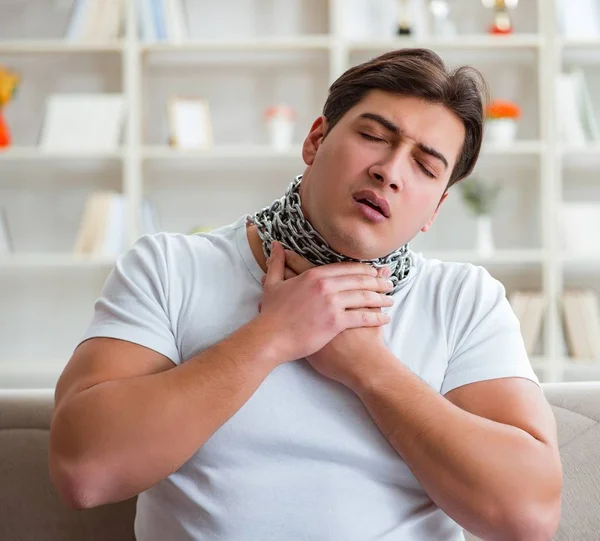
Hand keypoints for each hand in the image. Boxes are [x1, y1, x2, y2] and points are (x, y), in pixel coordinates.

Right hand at [256, 241, 393, 364]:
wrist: (270, 337)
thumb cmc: (271, 313)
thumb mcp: (273, 283)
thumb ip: (277, 263)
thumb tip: (275, 245)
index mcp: (314, 275)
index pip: (346, 269)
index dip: (363, 270)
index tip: (374, 272)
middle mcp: (326, 286)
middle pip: (359, 281)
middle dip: (377, 282)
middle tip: (389, 283)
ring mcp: (332, 303)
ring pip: (364, 297)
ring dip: (381, 298)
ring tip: (390, 300)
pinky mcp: (335, 322)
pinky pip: (362, 317)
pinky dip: (376, 317)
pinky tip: (384, 318)